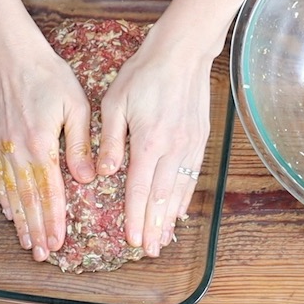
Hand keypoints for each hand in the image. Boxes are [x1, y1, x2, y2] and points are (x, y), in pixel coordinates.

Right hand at [0, 27, 95, 261]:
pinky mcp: (0, 142)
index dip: (54, 220)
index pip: (50, 191)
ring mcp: (6, 148)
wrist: (14, 56)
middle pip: (29, 199)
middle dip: (37, 230)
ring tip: (26, 243)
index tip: (58, 242)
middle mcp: (20, 151)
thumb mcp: (75, 106)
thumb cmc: (49, 76)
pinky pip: (1, 177)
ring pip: (13, 193)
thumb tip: (86, 177)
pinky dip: (4, 198)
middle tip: (41, 254)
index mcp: (41, 144)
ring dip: (21, 221)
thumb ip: (78, 145)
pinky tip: (9, 213)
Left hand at [97, 25, 213, 256]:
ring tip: (164, 239)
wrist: (182, 52)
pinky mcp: (199, 139)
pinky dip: (185, 197)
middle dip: (154, 227)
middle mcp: (172, 148)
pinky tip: (179, 211)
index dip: (135, 217)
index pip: (140, 189)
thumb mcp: (115, 102)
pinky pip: (192, 176)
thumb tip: (104, 173)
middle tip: (149, 251)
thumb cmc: (143, 73)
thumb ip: (111, 141)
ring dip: (170, 218)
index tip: (132, 239)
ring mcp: (190, 144)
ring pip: (179, 191)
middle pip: (161, 198)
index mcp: (148, 141)